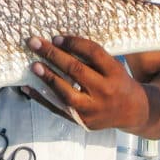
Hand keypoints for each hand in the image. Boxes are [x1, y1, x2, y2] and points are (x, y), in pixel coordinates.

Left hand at [25, 35, 149, 131]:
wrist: (131, 112)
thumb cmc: (118, 82)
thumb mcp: (114, 67)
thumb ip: (92, 58)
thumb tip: (58, 43)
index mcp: (115, 73)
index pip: (94, 53)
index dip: (74, 43)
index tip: (56, 37)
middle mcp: (105, 91)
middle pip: (77, 71)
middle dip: (54, 55)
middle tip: (35, 43)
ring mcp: (93, 109)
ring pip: (66, 93)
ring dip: (48, 78)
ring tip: (33, 65)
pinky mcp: (82, 121)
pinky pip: (57, 108)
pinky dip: (41, 97)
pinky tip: (27, 87)